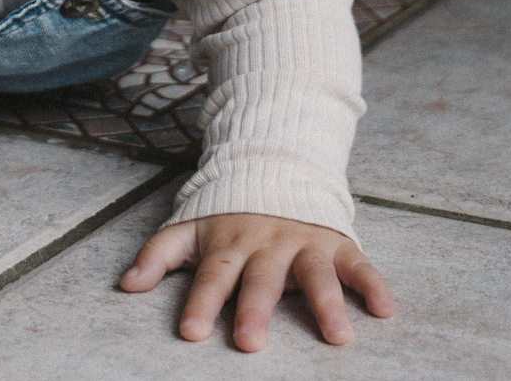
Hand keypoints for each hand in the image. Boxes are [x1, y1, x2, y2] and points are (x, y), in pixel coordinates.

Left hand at [120, 213, 393, 351]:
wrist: (276, 167)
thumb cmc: (228, 213)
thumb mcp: (191, 226)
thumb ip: (159, 254)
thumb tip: (125, 284)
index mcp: (230, 242)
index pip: (212, 275)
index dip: (200, 302)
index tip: (189, 332)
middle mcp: (268, 244)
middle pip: (261, 279)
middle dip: (255, 309)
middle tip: (249, 343)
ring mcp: (304, 242)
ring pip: (315, 274)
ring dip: (327, 304)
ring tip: (336, 338)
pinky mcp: (336, 242)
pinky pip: (358, 264)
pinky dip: (373, 284)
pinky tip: (385, 310)